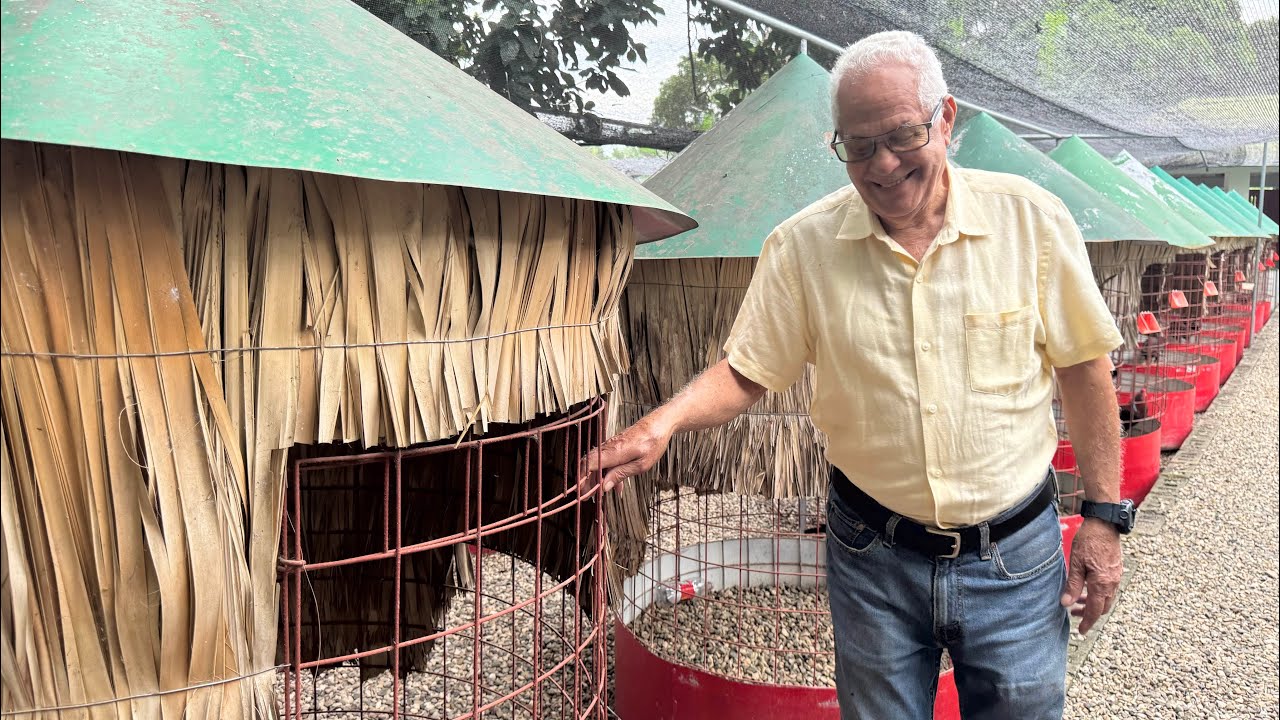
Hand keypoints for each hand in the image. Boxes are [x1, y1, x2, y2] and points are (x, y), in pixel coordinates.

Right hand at [578, 418, 671, 493]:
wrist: (658, 425)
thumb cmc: (653, 443)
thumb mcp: (641, 465)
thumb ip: (620, 474)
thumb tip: (603, 487)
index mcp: (614, 452)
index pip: (589, 465)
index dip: (581, 479)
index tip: (580, 492)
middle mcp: (608, 447)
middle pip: (588, 464)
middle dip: (585, 481)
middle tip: (587, 497)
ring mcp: (609, 446)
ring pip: (595, 463)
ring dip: (594, 478)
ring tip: (597, 493)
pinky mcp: (613, 446)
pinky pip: (604, 460)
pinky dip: (604, 472)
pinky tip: (614, 485)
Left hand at [1060, 518, 1124, 634]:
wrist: (1104, 524)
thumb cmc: (1088, 541)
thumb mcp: (1076, 563)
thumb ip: (1072, 585)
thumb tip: (1066, 604)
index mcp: (1102, 584)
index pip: (1095, 610)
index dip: (1088, 622)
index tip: (1081, 631)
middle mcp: (1112, 583)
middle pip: (1103, 607)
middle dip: (1089, 614)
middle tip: (1074, 614)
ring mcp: (1116, 577)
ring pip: (1106, 598)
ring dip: (1093, 603)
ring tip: (1078, 601)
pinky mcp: (1116, 570)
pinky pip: (1109, 589)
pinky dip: (1098, 593)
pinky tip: (1087, 588)